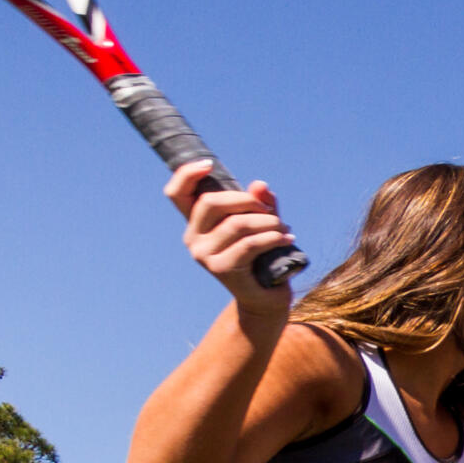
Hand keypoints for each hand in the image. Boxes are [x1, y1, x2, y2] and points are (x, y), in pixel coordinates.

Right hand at [166, 161, 296, 316]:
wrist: (265, 298)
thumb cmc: (262, 256)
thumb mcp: (261, 223)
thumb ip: (260, 203)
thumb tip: (259, 185)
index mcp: (196, 223)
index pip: (176, 193)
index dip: (186, 174)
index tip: (208, 164)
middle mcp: (193, 238)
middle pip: (211, 202)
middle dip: (247, 200)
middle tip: (271, 211)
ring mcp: (204, 255)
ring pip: (236, 224)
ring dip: (268, 222)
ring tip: (284, 229)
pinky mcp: (221, 269)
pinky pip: (249, 244)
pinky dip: (272, 238)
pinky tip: (287, 239)